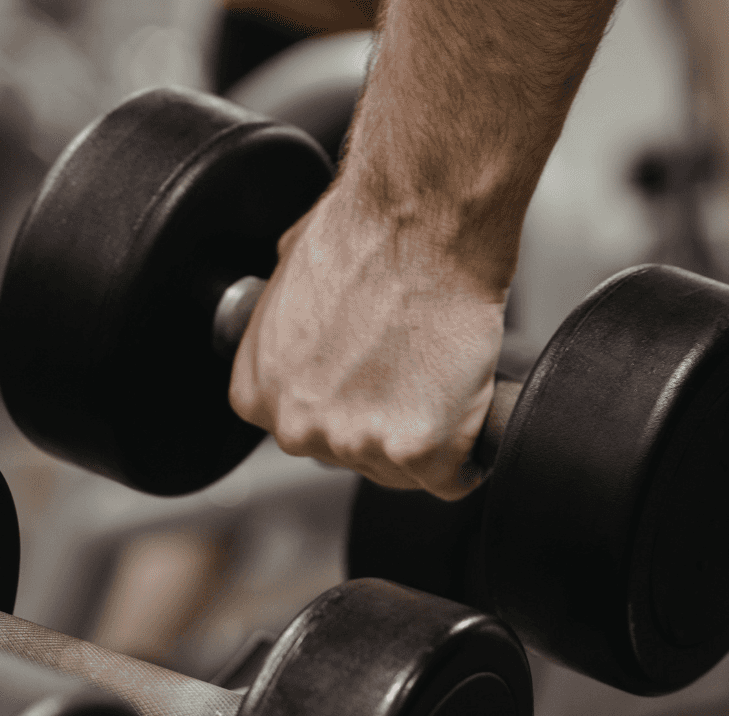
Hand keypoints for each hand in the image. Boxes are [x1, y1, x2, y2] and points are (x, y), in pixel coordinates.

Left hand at [229, 181, 506, 499]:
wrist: (421, 223)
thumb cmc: (366, 233)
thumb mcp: (288, 281)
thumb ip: (289, 339)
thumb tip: (311, 346)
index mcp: (259, 395)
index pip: (311, 434)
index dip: (353, 407)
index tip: (376, 385)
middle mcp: (298, 427)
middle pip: (357, 458)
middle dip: (390, 424)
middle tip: (414, 372)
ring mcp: (356, 442)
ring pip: (404, 472)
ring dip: (431, 437)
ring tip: (440, 376)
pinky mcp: (415, 450)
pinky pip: (451, 478)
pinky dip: (468, 452)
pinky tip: (467, 404)